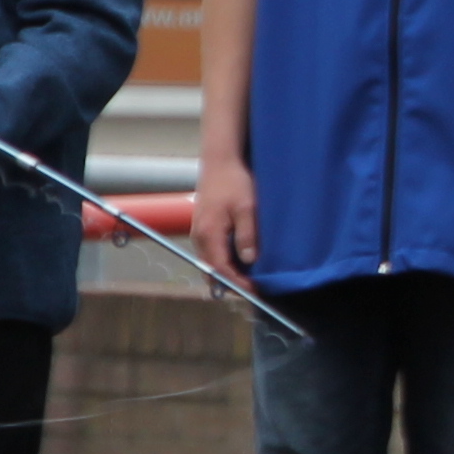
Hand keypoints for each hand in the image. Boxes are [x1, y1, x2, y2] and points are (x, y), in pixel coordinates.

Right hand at [193, 152, 257, 285]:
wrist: (220, 161)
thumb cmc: (234, 181)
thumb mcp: (247, 207)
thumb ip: (247, 234)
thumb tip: (249, 260)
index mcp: (209, 234)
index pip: (220, 270)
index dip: (237, 284)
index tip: (255, 292)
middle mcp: (199, 237)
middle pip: (211, 272)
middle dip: (230, 284)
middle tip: (253, 290)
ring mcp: (198, 233)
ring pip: (210, 264)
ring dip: (226, 274)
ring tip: (249, 280)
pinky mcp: (202, 228)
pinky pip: (210, 253)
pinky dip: (223, 263)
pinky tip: (239, 262)